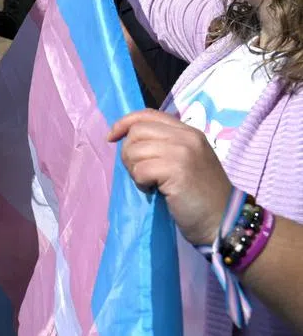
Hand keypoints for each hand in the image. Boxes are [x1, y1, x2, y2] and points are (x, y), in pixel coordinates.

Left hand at [109, 109, 231, 246]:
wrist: (224, 221)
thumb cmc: (199, 195)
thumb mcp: (185, 160)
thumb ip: (164, 144)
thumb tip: (128, 138)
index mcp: (188, 131)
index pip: (148, 114)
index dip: (124, 123)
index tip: (111, 137)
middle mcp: (186, 137)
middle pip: (137, 131)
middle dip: (128, 152)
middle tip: (140, 172)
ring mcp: (183, 152)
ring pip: (135, 150)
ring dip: (134, 169)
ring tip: (149, 183)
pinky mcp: (177, 170)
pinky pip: (140, 169)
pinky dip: (141, 182)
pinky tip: (154, 190)